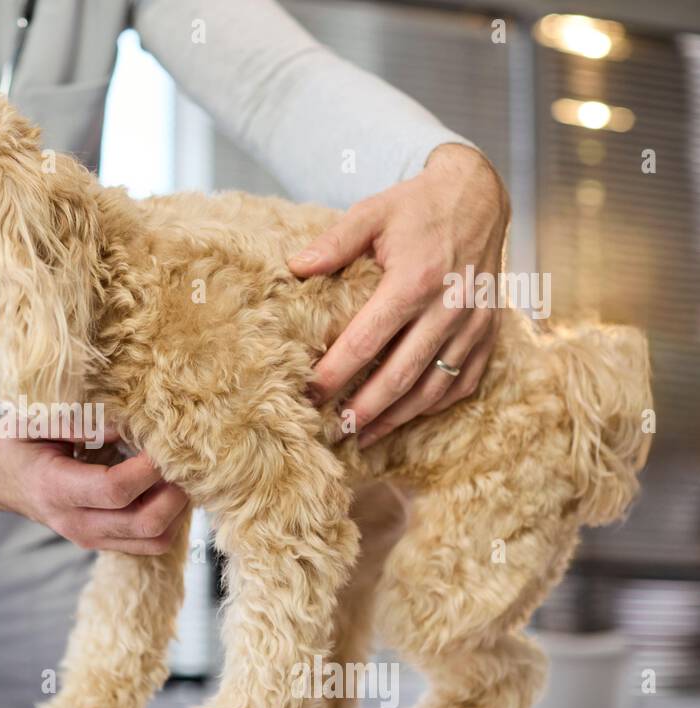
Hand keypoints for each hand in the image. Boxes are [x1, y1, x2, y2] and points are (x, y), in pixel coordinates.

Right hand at [0, 425, 187, 554]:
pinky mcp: (101, 542)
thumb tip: (129, 424)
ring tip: (175, 474)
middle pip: (145, 524)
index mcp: (55, 488)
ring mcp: (89, 538)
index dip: (149, 467)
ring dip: (176, 509)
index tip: (164, 442)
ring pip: (155, 540)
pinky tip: (162, 487)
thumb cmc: (14, 443)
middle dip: (175, 492)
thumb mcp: (35, 421)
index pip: (116, 490)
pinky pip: (149, 542)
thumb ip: (80, 421)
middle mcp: (75, 523)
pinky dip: (167, 518)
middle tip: (182, 460)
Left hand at [289, 143, 509, 446]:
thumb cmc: (418, 206)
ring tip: (362, 436)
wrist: (480, 195)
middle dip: (363, 410)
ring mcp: (473, 325)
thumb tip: (294, 268)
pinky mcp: (488, 332)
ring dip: (397, 418)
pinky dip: (434, 405)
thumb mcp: (372, 212)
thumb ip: (334, 242)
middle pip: (399, 376)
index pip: (365, 342)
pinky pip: (464, 382)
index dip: (335, 373)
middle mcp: (448, 309)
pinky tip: (406, 416)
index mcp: (415, 281)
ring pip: (433, 388)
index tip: (309, 394)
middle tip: (332, 431)